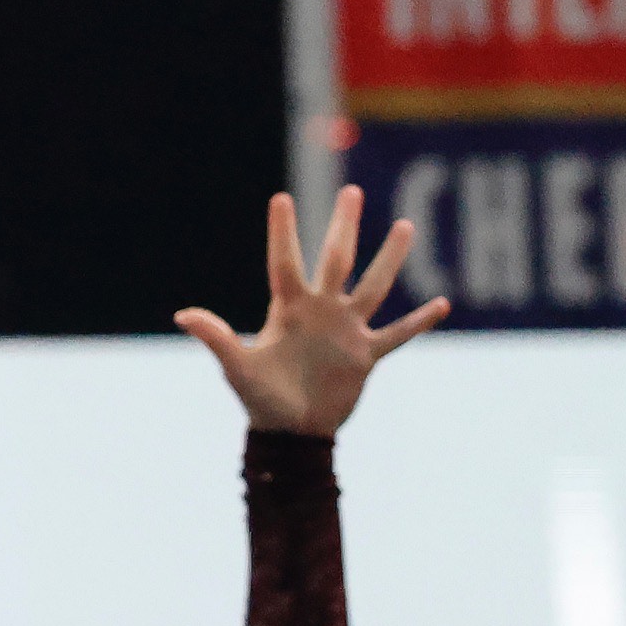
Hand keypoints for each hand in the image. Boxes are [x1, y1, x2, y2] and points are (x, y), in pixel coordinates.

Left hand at [173, 186, 446, 436]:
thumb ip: (216, 337)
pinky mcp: (365, 355)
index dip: (282, 232)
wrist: (291, 434)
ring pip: (374, 286)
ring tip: (405, 225)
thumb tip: (182, 314)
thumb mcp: (237, 367)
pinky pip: (397, 334)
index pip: (284, 262)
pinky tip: (442, 304)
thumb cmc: (260, 400)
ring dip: (390, 258)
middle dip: (343, 226)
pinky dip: (418, 322)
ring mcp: (346, 329)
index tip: (281, 198)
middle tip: (351, 191)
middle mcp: (320, 310)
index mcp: (288, 309)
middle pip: (335, 259)